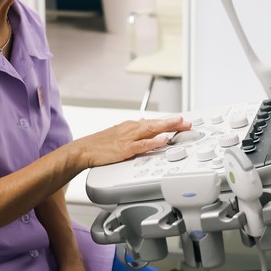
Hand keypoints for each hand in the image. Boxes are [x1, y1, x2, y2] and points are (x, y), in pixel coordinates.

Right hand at [75, 116, 189, 167]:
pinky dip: (153, 141)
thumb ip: (134, 131)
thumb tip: (147, 126)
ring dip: (167, 126)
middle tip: (187, 122)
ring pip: (151, 129)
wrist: (83, 150)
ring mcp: (128, 138)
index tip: (182, 121)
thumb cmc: (101, 144)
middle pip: (156, 123)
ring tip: (179, 123)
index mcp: (131, 126)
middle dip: (173, 122)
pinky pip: (142, 144)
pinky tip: (163, 140)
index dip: (169, 121)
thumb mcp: (120, 134)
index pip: (154, 122)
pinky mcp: (124, 149)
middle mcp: (131, 129)